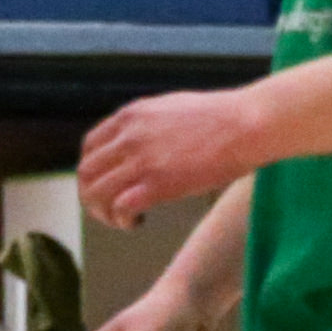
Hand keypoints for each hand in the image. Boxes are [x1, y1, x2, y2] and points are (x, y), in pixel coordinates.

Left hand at [78, 88, 255, 226]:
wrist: (245, 124)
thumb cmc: (219, 118)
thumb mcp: (170, 108)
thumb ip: (147, 124)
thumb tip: (141, 142)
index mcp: (130, 116)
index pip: (89, 147)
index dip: (94, 170)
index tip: (109, 184)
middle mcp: (128, 136)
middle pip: (86, 173)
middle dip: (93, 196)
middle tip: (112, 209)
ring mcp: (141, 160)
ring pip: (96, 193)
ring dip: (104, 212)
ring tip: (123, 219)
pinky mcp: (158, 184)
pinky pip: (120, 208)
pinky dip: (122, 220)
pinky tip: (138, 222)